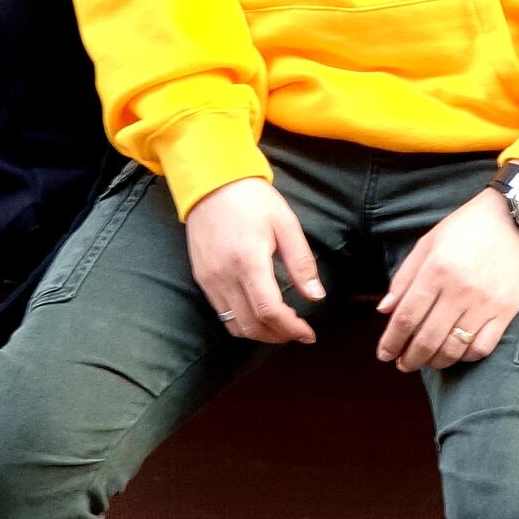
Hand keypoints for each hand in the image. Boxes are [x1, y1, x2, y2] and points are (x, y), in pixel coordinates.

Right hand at [186, 179, 324, 344]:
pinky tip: (258, 313)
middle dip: (279, 336)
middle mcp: (225, 277)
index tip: (308, 332)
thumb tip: (316, 296)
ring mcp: (209, 280)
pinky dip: (243, 322)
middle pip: (252, 326)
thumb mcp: (285, 224)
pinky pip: (221, 313)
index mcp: (248, 261)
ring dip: (260, 333)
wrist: (210, 182)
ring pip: (234, 325)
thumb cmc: (251, 199)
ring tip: (280, 326)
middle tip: (298, 331)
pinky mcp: (202, 279)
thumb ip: (301, 263)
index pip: (270, 311)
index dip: (291, 329)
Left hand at [376, 187, 518, 373]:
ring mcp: (485, 303)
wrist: (518, 216)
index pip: (406, 317)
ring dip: (436, 362)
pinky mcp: (506, 310)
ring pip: (454, 348)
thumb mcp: (429, 241)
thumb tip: (385, 308)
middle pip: (427, 338)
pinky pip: (483, 346)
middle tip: (403, 365)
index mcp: (436, 270)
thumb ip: (405, 276)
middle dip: (410, 358)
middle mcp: (458, 290)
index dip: (391, 341)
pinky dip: (466, 357)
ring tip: (428, 362)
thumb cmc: (469, 225)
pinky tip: (458, 354)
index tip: (385, 355)